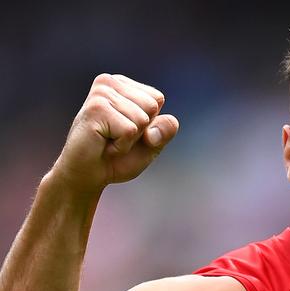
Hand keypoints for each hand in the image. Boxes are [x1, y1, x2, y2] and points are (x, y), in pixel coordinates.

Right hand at [51, 74, 178, 192]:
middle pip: (151, 106)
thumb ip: (166, 130)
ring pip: (142, 118)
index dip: (149, 124)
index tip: (127, 131)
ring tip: (109, 141)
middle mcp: (109, 83)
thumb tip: (167, 121)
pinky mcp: (96, 109)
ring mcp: (101, 94)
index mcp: (123, 85)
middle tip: (116, 137)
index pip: (157, 99)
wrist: (89, 175)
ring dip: (129, 140)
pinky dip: (122, 145)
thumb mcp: (152, 144)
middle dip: (140, 131)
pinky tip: (104, 144)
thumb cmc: (118, 158)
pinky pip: (130, 130)